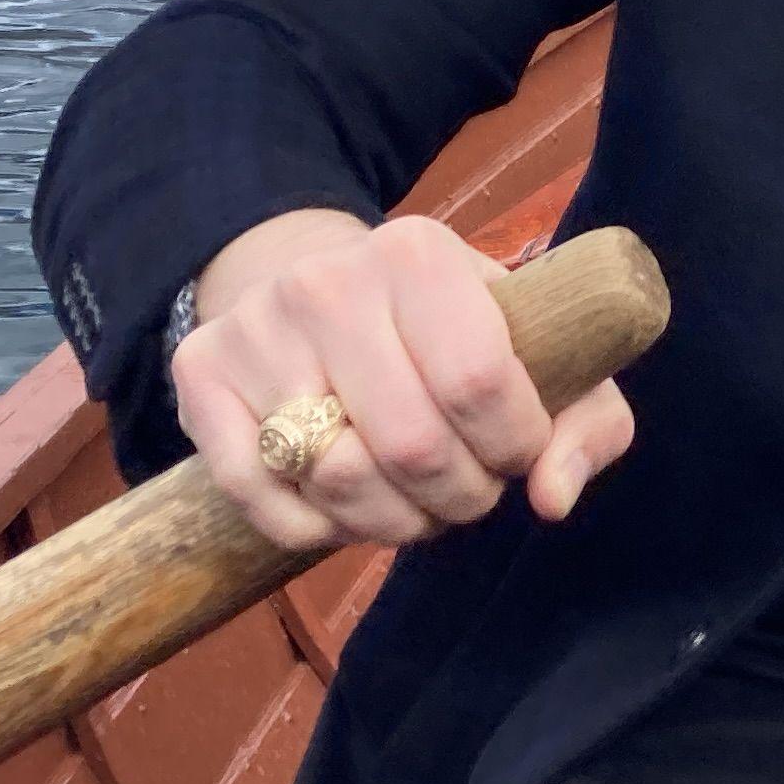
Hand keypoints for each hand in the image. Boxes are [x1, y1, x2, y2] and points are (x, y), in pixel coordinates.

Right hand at [173, 208, 639, 554]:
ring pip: (336, 479)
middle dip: (458, 496)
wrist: (319, 288)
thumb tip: (553, 497)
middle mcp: (327, 280)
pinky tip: (344, 504)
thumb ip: (583, 420)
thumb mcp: (538, 349)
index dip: (513, 446)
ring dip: (392, 521)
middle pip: (411, 446)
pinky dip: (316, 529)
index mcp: (420, 253)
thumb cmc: (449, 332)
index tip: (514, 451)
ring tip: (413, 499)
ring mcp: (254, 327)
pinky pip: (261, 498)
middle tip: (466, 489)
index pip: (481, 383)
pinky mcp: (199, 376)